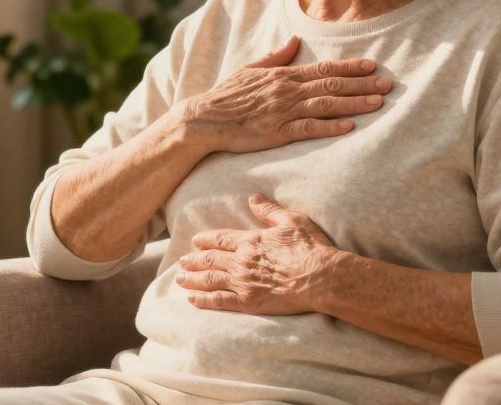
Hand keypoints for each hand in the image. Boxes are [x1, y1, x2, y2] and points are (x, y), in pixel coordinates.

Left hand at [174, 193, 346, 315]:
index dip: (206, 240)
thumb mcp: (291, 221)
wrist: (320, 277)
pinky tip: (192, 300)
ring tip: (180, 279)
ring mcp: (242, 282)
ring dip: (192, 279)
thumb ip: (269, 210)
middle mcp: (241, 260)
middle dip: (193, 260)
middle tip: (181, 261)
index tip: (195, 241)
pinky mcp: (247, 302)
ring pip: (209, 279)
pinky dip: (203, 300)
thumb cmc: (310, 248)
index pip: (220, 239)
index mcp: (250, 240)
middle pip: (209, 259)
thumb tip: (253, 198)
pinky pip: (218, 301)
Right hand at [181, 34, 391, 154]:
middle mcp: (287, 90)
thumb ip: (275, 56)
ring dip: (354, 103)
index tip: (372, 65)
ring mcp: (283, 111)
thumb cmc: (226, 96)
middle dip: (362, 84)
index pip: (323, 68)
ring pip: (326, 104)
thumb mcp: (250, 69)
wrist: (204, 119)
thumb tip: (293, 40)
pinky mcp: (277, 132)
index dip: (349, 66)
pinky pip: (308, 129)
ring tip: (379, 102)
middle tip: (389, 83)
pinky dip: (330, 127)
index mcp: (283, 75)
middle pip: (331, 84)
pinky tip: (349, 127)